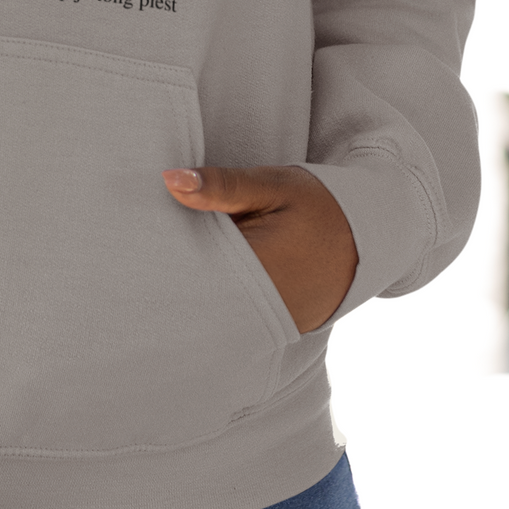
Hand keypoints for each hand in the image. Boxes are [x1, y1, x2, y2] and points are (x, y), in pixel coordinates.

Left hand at [162, 163, 356, 332]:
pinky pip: (229, 316)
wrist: (368, 238)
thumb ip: (222, 186)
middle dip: (171, 271)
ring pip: (210, 309)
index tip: (141, 234)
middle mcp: (261, 308)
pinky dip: (213, 298)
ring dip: (191, 286)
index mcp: (256, 270)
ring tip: (167, 261)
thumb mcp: (272, 185)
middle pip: (194, 296)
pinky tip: (202, 276)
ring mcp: (267, 325)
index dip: (160, 252)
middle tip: (148, 245)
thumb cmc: (319, 205)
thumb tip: (169, 179)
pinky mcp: (272, 328)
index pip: (189, 268)